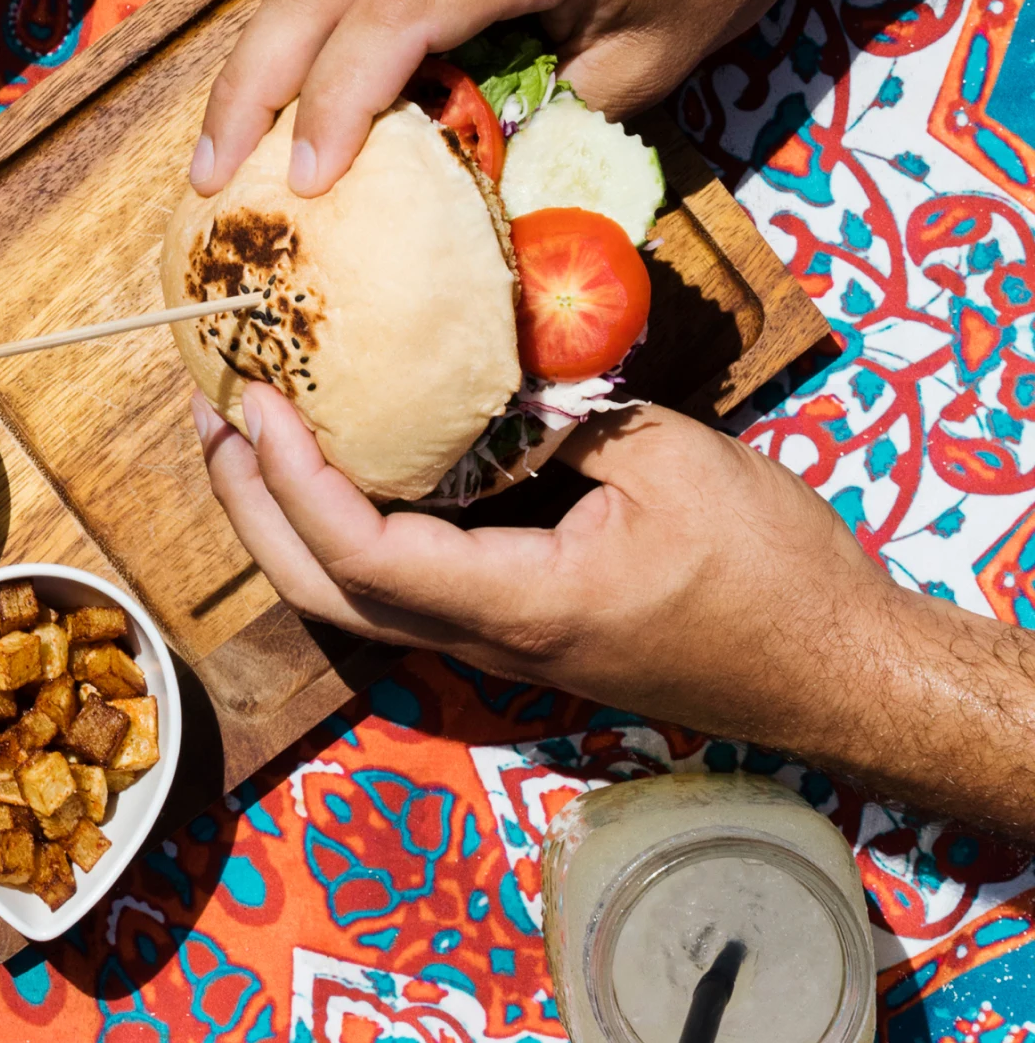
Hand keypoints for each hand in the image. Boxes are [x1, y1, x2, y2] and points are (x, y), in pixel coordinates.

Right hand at [187, 0, 1033, 197]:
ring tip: (236, 130)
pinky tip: (299, 57)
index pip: (392, 16)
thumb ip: (547, 117)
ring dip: (268, 44)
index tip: (305, 186)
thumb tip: (462, 183)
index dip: (334, 105)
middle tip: (213, 176)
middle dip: (252, 86)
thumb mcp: (653, 59)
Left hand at [195, 385, 912, 743]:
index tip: (259, 405)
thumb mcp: (672, 461)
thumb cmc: (770, 573)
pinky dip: (342, 533)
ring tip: (250, 438)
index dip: (293, 482)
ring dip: (283, 522)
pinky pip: (397, 591)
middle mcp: (485, 643)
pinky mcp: (508, 636)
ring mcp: (491, 649)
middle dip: (249, 508)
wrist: (828, 672)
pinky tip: (340, 470)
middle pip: (320, 593)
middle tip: (215, 416)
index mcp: (521, 605)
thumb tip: (478, 369)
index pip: (362, 556)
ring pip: (348, 602)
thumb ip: (563, 418)